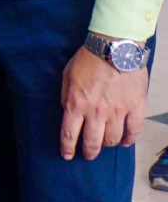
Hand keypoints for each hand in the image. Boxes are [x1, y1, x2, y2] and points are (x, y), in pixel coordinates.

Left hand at [60, 45, 148, 159]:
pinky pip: (134, 130)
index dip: (67, 149)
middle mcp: (96, 112)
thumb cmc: (89, 58)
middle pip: (92, 143)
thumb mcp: (68, 75)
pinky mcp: (135, 107)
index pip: (69, 135)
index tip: (67, 155)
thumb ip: (66, 97)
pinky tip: (126, 141)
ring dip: (108, 145)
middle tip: (88, 154)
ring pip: (113, 139)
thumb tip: (68, 112)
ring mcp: (118, 111)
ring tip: (106, 143)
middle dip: (88, 152)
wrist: (115, 46)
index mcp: (77, 104)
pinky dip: (130, 139)